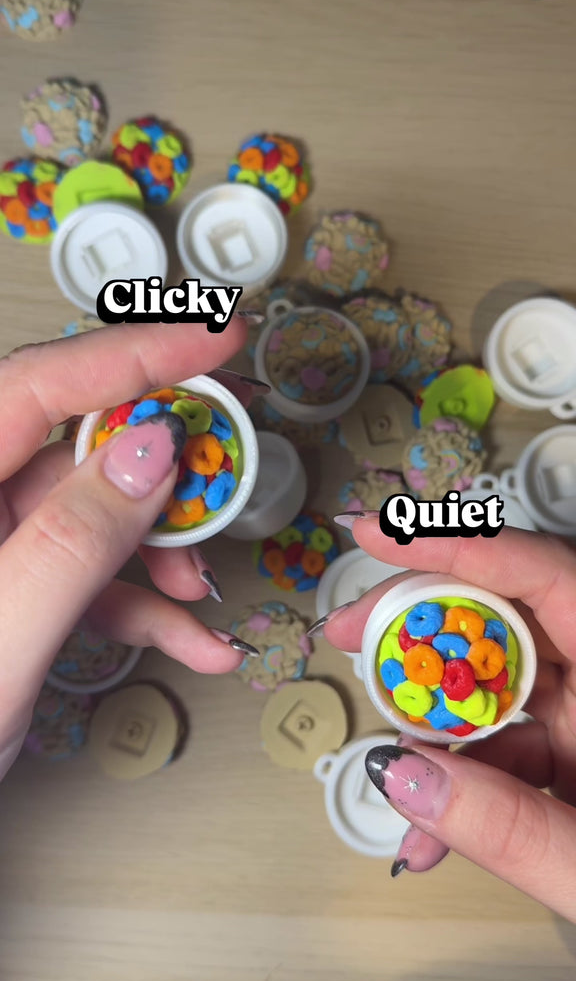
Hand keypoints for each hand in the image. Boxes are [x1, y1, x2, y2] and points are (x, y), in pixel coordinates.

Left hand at [0, 320, 263, 779]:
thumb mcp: (0, 640)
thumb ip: (73, 540)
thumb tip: (150, 454)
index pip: (39, 386)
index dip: (135, 354)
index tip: (214, 339)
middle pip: (73, 450)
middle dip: (158, 475)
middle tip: (223, 476)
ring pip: (88, 516)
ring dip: (156, 551)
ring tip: (200, 591)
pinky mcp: (8, 591)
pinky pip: (81, 574)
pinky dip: (136, 604)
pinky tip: (189, 641)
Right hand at [319, 514, 575, 919]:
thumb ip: (507, 825)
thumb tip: (402, 773)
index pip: (545, 576)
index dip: (458, 545)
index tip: (381, 534)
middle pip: (506, 616)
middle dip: (419, 622)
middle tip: (351, 630)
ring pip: (495, 683)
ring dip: (431, 722)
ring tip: (388, 759)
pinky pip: (506, 744)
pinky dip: (461, 779)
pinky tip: (428, 826)